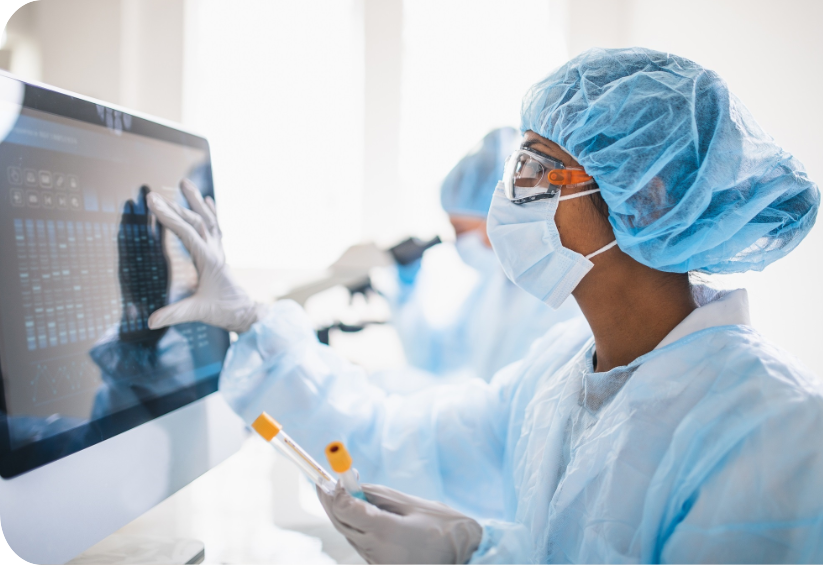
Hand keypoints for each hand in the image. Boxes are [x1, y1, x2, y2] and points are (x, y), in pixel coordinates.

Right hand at [146, 179, 259, 332]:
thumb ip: (175, 315)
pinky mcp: (219, 253)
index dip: (170, 217)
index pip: (187, 233)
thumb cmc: (223, 311)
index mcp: (209, 261)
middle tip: (155, 194)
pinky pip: (215, 227)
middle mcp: (215, 251)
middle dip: (175, 207)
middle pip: (196, 222)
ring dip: (196, 202)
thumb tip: (151, 322)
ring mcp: (218, 250)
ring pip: (208, 220)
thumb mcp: (198, 313)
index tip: (154, 202)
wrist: (245, 313)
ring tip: (186, 182)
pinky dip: (210, 212)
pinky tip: (208, 200)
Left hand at [318, 482, 481, 563]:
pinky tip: (359, 515)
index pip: (346, 510)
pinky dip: (355, 528)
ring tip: (338, 493)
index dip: (333, 492)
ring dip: (341, 515)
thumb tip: (355, 487)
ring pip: (349, 535)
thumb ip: (381, 496)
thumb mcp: (413, 504)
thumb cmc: (444, 527)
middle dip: (330, 502)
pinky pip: (361, 545)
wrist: (464, 559)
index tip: (327, 477)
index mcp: (386, 531)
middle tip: (321, 482)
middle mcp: (376, 551)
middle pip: (341, 524)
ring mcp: (377, 563)